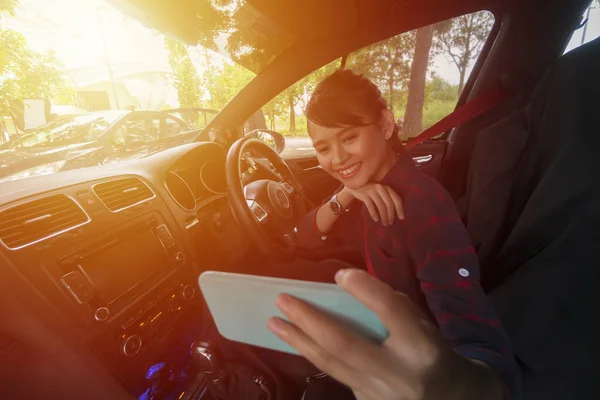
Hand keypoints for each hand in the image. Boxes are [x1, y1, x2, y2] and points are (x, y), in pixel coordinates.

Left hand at [267, 269, 502, 399]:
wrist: (446, 397)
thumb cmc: (430, 351)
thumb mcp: (420, 325)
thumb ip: (390, 308)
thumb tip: (345, 288)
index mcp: (420, 345)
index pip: (389, 310)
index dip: (364, 289)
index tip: (340, 274)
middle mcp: (398, 372)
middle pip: (344, 343)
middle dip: (308, 319)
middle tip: (283, 300)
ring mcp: (378, 393)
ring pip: (329, 364)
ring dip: (298, 340)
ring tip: (275, 322)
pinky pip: (335, 373)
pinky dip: (314, 354)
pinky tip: (298, 341)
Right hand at [343, 184, 403, 225]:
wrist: (356, 185)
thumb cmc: (371, 190)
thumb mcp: (381, 192)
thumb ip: (388, 198)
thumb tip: (397, 212)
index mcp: (387, 188)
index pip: (396, 199)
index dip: (400, 209)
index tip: (401, 218)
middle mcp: (381, 188)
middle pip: (389, 204)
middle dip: (391, 215)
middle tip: (391, 223)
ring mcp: (372, 191)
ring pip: (381, 206)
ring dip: (384, 216)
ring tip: (384, 223)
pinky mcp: (364, 195)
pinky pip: (371, 206)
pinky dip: (374, 214)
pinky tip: (376, 219)